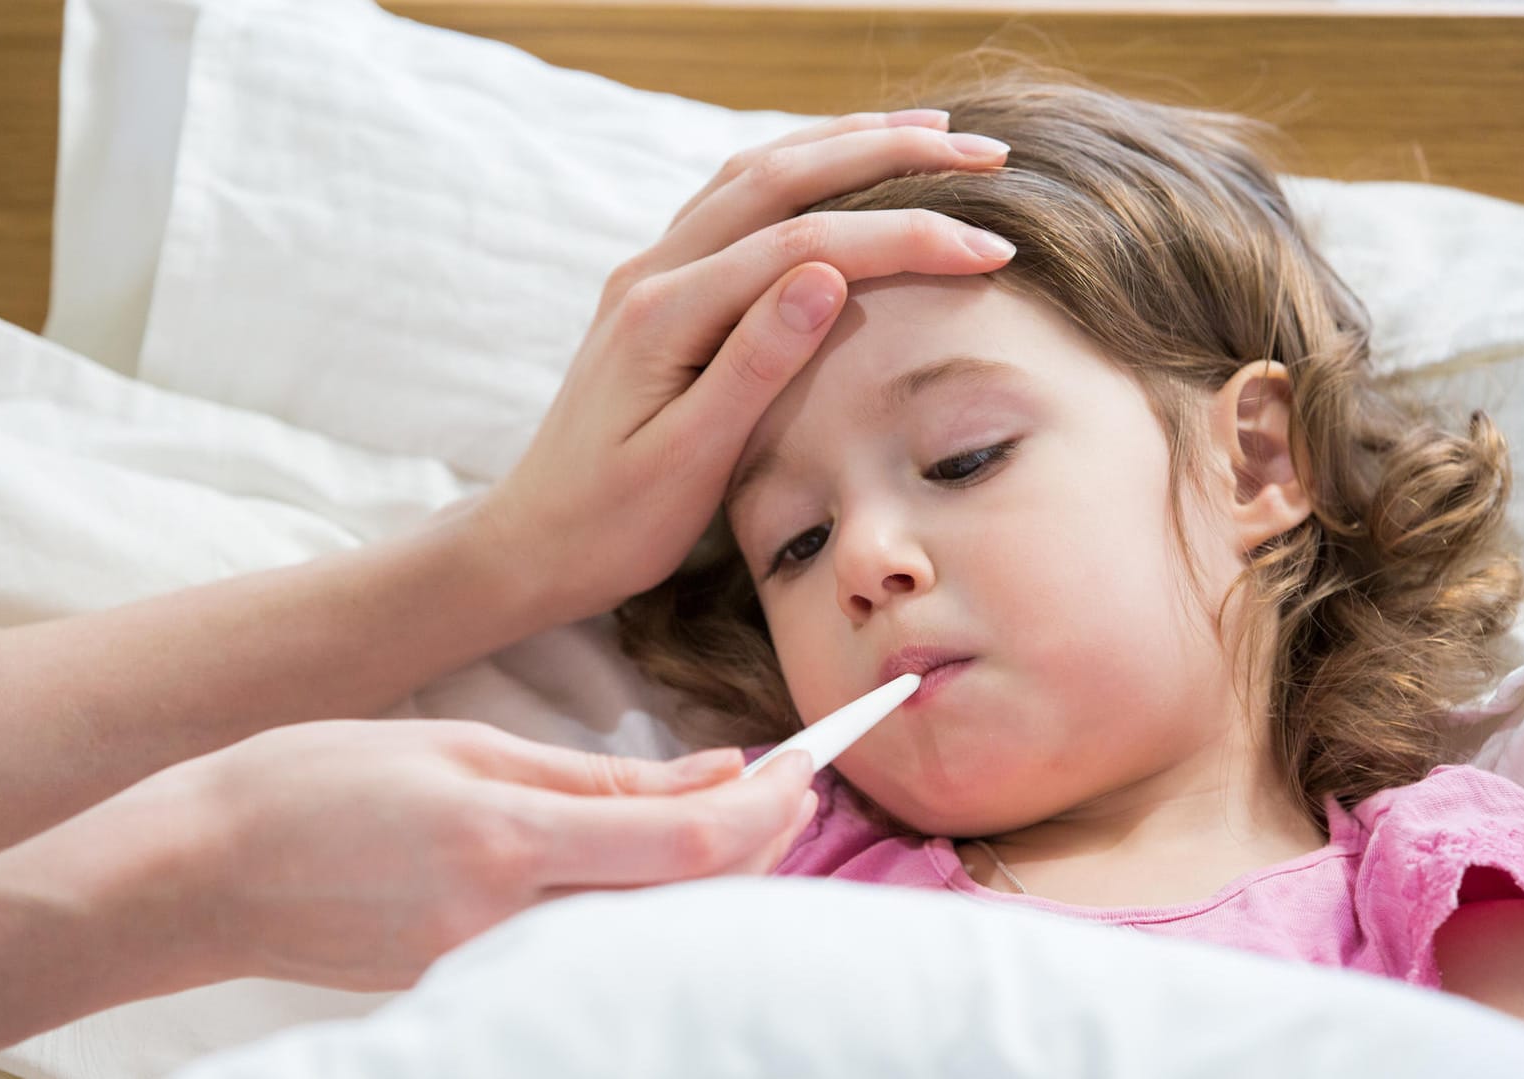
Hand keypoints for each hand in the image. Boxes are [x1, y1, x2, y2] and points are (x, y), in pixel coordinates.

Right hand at [171, 720, 816, 990]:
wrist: (199, 874)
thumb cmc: (315, 784)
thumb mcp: (462, 747)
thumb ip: (597, 775)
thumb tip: (717, 772)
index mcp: (507, 846)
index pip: (688, 845)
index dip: (770, 808)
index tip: (809, 763)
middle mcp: (508, 926)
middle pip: (687, 902)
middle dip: (762, 844)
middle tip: (793, 781)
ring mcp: (489, 970)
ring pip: (648, 930)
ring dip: (713, 874)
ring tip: (744, 810)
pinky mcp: (470, 987)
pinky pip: (592, 946)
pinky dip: (647, 900)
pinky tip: (658, 856)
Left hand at [478, 111, 1014, 623]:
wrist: (534, 542)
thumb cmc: (613, 523)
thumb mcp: (687, 461)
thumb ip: (754, 363)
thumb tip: (827, 274)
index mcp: (664, 315)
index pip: (804, 244)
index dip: (903, 234)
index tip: (989, 247)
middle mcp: (654, 272)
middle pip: (781, 176)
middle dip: (889, 152)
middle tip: (984, 150)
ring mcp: (652, 272)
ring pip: (757, 172)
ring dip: (846, 143)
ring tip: (932, 131)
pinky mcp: (660, 288)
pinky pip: (736, 201)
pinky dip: (802, 169)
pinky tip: (842, 166)